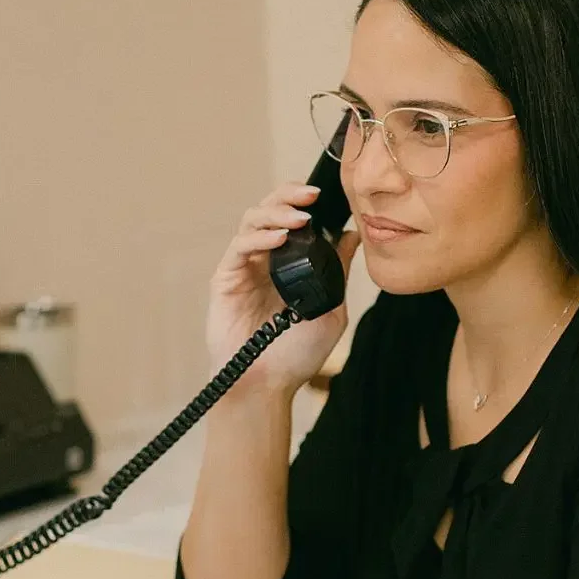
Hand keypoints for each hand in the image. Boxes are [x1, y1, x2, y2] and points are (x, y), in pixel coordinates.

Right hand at [206, 182, 360, 392]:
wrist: (267, 384)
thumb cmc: (296, 354)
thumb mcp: (330, 308)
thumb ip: (339, 271)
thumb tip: (353, 235)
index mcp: (288, 263)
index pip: (292, 218)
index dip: (303, 200)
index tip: (325, 195)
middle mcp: (264, 260)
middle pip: (269, 209)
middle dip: (289, 195)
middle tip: (311, 194)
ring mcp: (244, 268)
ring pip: (252, 221)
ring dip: (275, 212)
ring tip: (299, 217)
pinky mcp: (225, 279)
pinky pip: (239, 247)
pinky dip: (259, 238)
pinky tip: (279, 239)